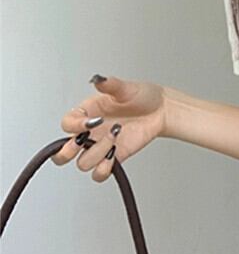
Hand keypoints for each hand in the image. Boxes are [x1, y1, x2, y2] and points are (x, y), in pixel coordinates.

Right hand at [52, 75, 166, 181]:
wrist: (161, 110)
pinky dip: (103, 169)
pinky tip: (114, 154)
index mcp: (86, 113)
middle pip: (62, 153)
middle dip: (67, 152)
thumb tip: (98, 79)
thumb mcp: (125, 88)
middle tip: (85, 140)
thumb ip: (109, 84)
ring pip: (83, 163)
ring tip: (116, 135)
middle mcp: (89, 133)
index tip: (92, 121)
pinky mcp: (114, 158)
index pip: (67, 125)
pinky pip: (99, 174)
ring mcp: (100, 147)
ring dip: (98, 152)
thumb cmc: (142, 96)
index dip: (74, 126)